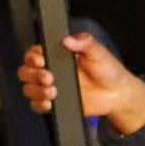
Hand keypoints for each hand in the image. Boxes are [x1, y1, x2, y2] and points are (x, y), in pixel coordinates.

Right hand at [17, 33, 144, 134]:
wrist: (118, 93)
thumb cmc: (107, 69)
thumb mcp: (98, 52)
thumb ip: (85, 42)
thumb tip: (68, 39)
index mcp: (57, 55)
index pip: (34, 53)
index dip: (33, 57)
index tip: (41, 60)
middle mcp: (50, 70)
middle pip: (26, 72)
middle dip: (32, 75)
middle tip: (49, 77)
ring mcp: (51, 87)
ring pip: (29, 89)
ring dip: (36, 91)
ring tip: (53, 91)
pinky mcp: (55, 103)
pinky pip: (37, 106)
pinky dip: (39, 105)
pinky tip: (50, 103)